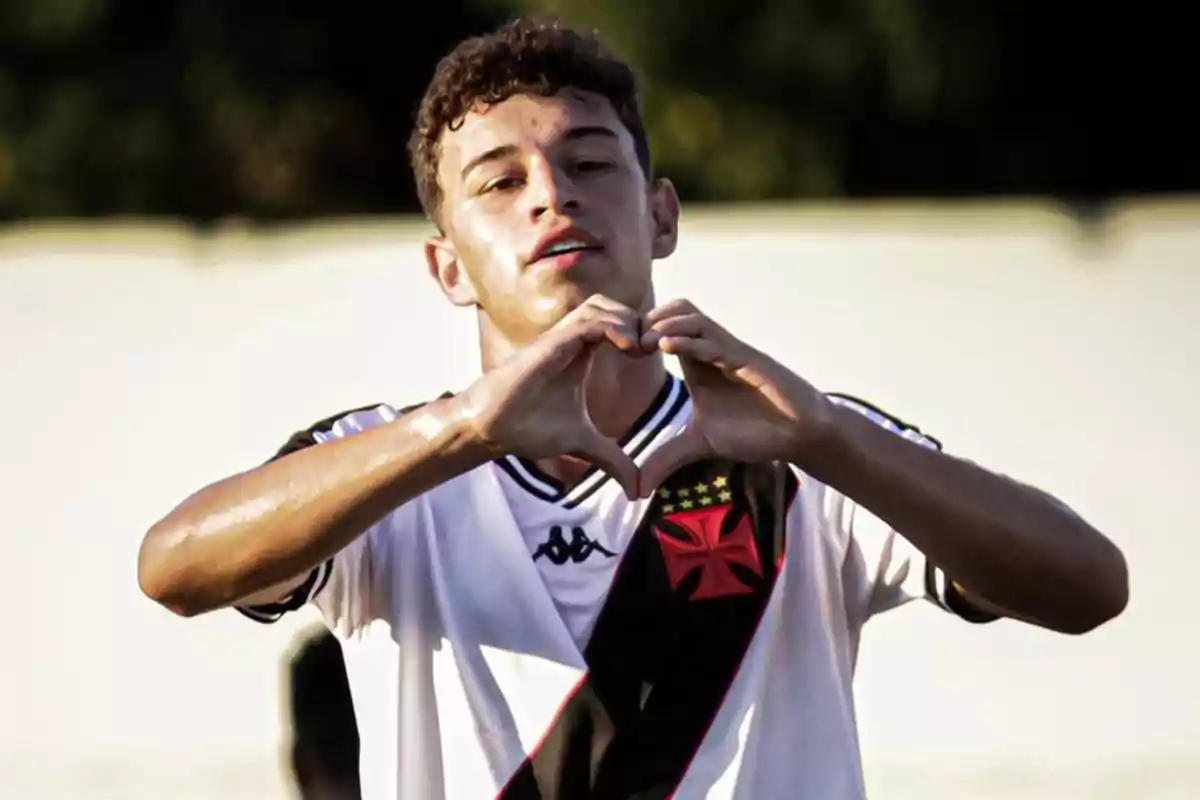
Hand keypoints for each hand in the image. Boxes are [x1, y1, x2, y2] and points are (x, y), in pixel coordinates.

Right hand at [460, 294, 645, 498]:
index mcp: (580, 354)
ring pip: (600, 305)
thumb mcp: (583, 444)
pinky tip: (626, 348)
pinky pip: (586, 321)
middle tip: (654, 350)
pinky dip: (612, 326)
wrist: (491, 430)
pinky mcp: (549, 344)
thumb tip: (636, 490)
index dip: (641, 334)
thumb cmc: (527, 428)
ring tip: (640, 350)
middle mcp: (570, 341)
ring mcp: (558, 339)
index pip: (617, 323)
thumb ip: (611, 459)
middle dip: (639, 322)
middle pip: (612, 305)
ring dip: (627, 321)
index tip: (657, 357)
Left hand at [637, 299, 833, 495]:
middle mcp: (711, 350)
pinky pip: (715, 340)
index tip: (615, 352)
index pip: (662, 328)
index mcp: (696, 363)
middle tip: (626, 344)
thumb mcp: (700, 444)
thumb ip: (667, 458)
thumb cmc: (755, 431)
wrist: (797, 434)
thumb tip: (637, 487)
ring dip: (664, 324)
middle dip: (646, 321)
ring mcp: (729, 351)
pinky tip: (666, 346)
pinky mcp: (747, 359)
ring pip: (693, 317)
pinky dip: (689, 339)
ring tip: (643, 342)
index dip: (637, 334)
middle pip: (674, 310)